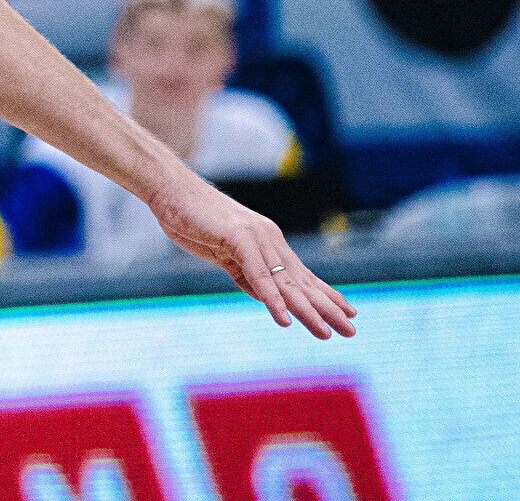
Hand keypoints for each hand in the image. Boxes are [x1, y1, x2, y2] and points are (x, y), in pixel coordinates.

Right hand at [144, 172, 354, 339]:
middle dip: (328, 308)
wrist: (168, 188)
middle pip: (301, 281)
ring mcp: (256, 238)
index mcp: (266, 242)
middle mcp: (268, 240)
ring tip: (326, 332)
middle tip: (351, 330)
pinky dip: (272, 300)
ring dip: (307, 311)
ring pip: (285, 282)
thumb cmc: (190, 217)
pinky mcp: (238, 238)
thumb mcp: (221, 252)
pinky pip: (259, 276)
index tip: (348, 311)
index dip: (325, 294)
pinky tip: (285, 319)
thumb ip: (245, 273)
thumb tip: (267, 297)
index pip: (301, 274)